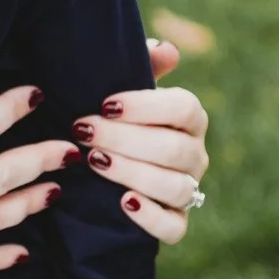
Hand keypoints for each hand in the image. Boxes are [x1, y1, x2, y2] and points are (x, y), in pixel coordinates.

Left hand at [72, 37, 210, 244]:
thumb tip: (167, 50)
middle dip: (126, 139)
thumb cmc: (113, 118)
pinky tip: (124, 202)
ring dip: (133, 172)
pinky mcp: (174, 222)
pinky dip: (150, 217)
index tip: (104, 104)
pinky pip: (174, 227)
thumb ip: (140, 64)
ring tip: (95, 161)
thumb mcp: (120, 88)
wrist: (101, 164)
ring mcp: (188, 189)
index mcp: (189, 117)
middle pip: (175, 148)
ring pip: (176, 186)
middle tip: (84, 131)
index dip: (146, 106)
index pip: (184, 108)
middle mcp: (195, 154)